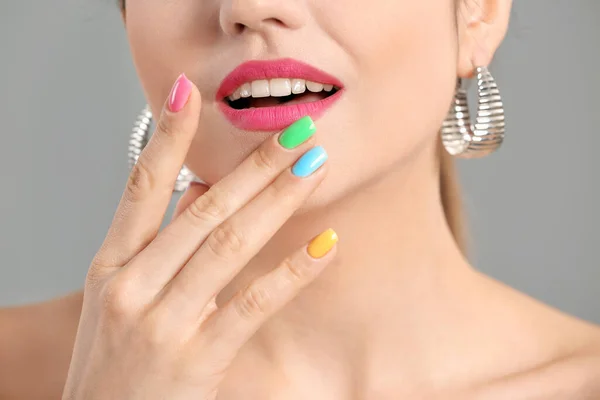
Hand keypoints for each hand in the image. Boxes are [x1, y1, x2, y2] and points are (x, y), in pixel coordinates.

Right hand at [62, 74, 337, 399]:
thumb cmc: (114, 363)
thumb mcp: (120, 298)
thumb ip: (157, 243)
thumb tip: (200, 186)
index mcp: (111, 266)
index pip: (140, 187)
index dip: (165, 137)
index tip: (188, 92)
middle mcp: (133, 285)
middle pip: (202, 208)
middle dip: (255, 165)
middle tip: (297, 131)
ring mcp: (163, 322)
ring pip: (229, 244)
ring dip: (277, 200)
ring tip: (314, 165)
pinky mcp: (196, 358)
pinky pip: (253, 303)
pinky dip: (293, 271)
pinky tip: (326, 244)